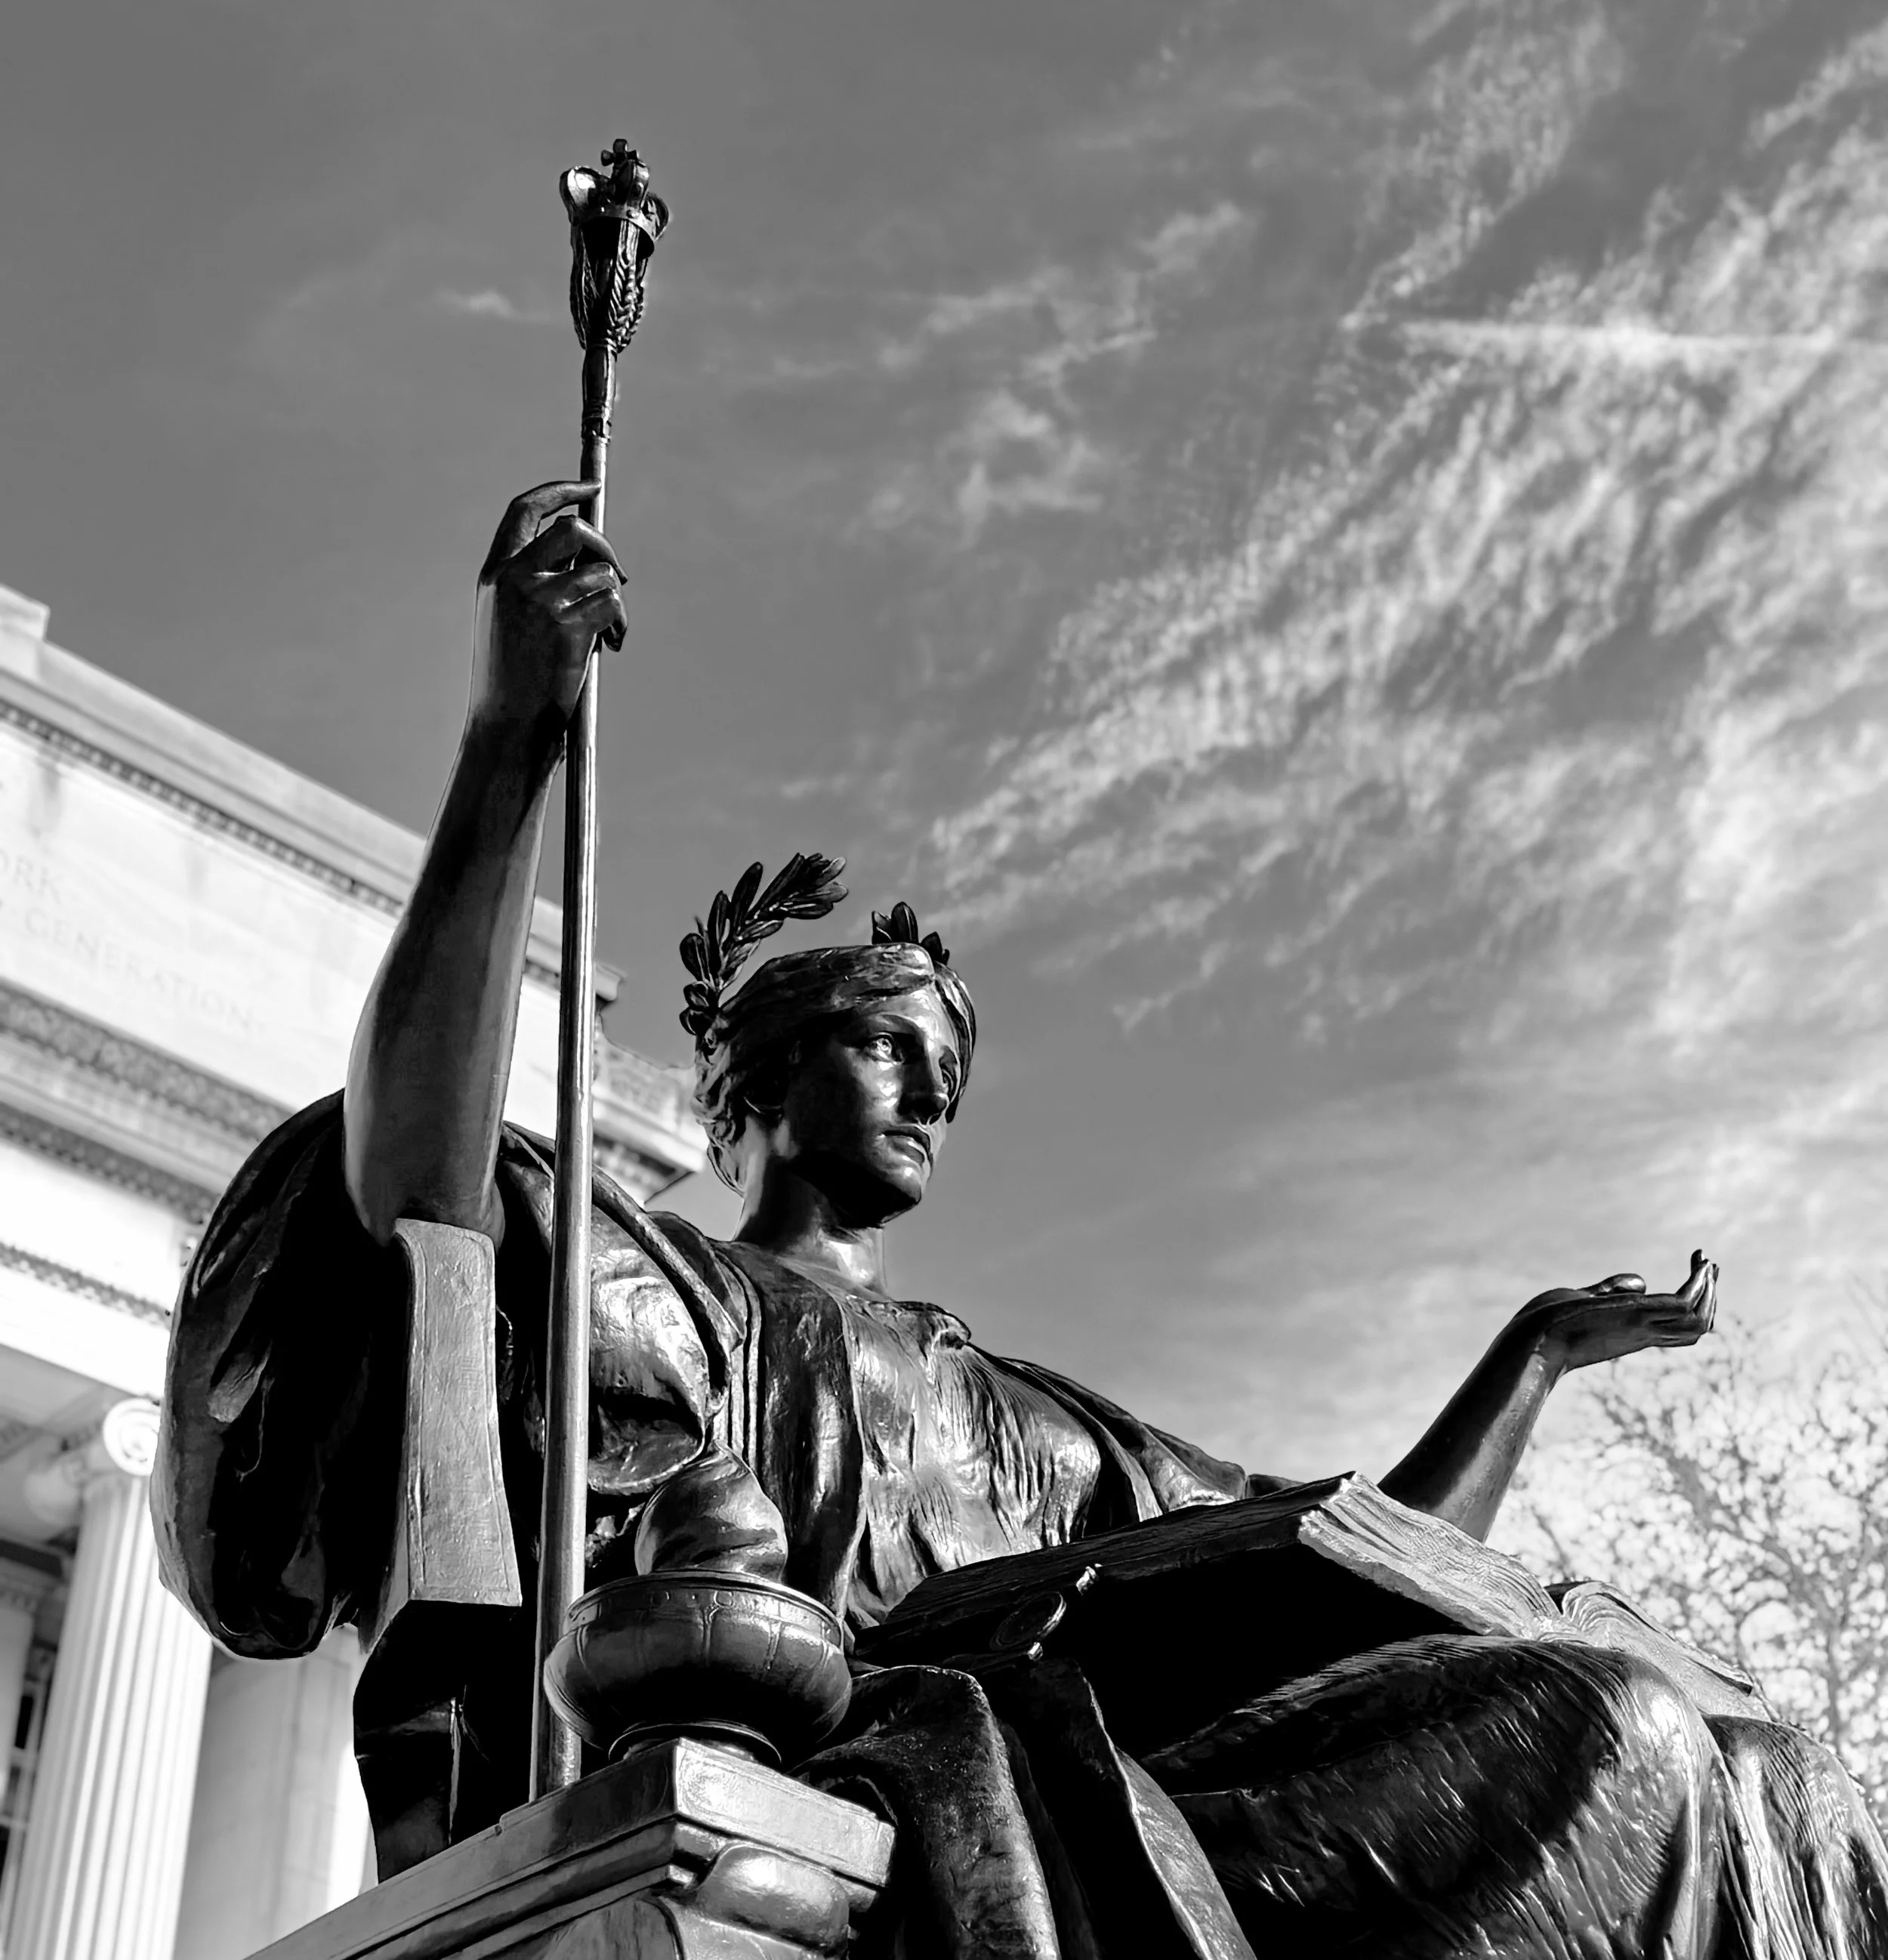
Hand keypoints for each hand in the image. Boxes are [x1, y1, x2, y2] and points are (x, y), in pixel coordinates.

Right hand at [469, 482, 626, 746]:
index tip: (588, 487)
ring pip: (602, 572)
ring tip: (607, 631)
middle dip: (604, 545)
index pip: (525, 510)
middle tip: (615, 573)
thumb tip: (591, 555)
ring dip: (615, 599)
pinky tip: (609, 646)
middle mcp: (514, 579)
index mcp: (495, 574)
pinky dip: (621, 624)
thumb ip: (537, 581)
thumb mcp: (510, 619)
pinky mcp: (567, 626)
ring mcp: (540, 602)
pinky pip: (613, 604)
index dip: (559, 490)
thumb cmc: (514, 679)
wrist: (507, 726)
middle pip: (573, 530)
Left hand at [1519, 1249, 1717, 1373]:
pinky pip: (1683, 1305)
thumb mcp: (1581, 1301)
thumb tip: (1642, 1282)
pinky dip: (1697, 1285)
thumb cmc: (1544, 1327)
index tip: (1697, 1278)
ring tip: (1707, 1262)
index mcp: (1631, 1333)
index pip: (1677, 1328)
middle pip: (1696, 1326)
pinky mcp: (1635, 1316)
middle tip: (1709, 1265)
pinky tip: (1699, 1266)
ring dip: (1709, 1290)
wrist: (1528, 1346)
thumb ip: (1609, 1291)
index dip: (1693, 1306)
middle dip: (1709, 1296)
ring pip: (1699, 1319)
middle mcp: (1643, 1334)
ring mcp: (1642, 1327)